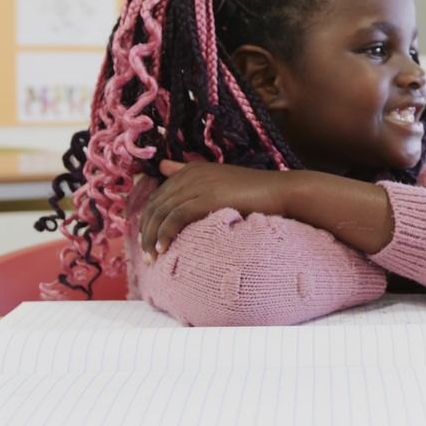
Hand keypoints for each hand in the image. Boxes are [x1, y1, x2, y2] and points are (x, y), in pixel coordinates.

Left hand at [139, 160, 291, 260]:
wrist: (280, 192)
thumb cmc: (254, 191)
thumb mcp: (218, 179)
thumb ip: (189, 173)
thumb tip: (163, 167)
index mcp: (191, 169)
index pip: (158, 195)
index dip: (147, 218)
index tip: (145, 240)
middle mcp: (190, 174)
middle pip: (155, 204)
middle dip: (145, 230)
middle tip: (145, 254)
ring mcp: (198, 185)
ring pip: (161, 212)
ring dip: (152, 237)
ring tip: (152, 258)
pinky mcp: (206, 198)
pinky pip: (175, 217)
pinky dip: (165, 234)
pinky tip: (164, 249)